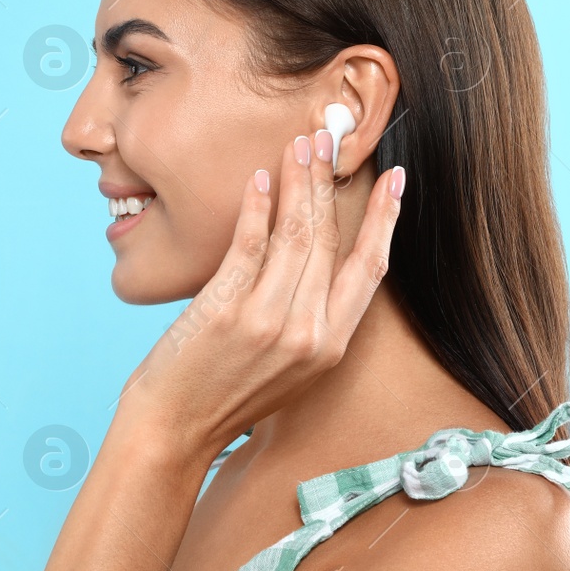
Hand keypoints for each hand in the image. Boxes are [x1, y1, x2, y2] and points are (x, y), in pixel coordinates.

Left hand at [119, 130, 404, 462]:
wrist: (174, 432)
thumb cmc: (219, 395)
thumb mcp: (281, 364)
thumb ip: (302, 318)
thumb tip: (305, 259)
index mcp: (330, 347)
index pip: (370, 270)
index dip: (385, 220)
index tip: (395, 178)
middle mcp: (308, 334)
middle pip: (330, 240)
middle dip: (330, 182)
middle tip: (327, 138)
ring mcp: (268, 322)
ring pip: (296, 235)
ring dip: (298, 182)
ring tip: (299, 145)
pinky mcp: (227, 311)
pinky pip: (250, 245)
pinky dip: (256, 207)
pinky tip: (259, 178)